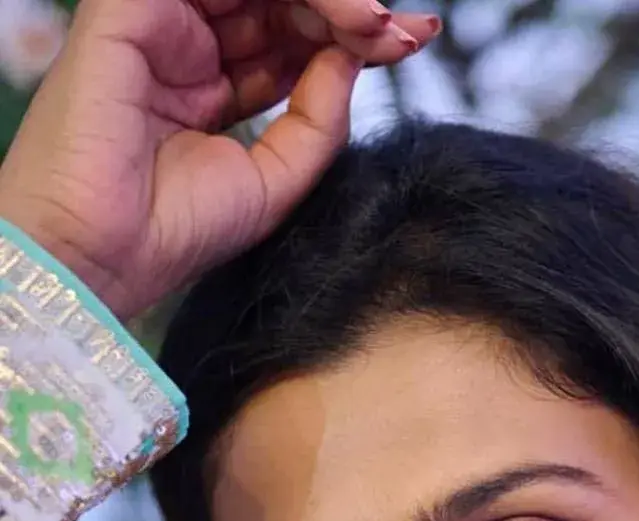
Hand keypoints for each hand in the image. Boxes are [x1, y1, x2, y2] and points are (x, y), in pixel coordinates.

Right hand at [0, 0, 439, 320]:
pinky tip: (332, 13)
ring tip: (374, 24)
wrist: (106, 255)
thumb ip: (320, 119)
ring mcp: (161, 23)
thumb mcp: (277, 179)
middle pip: (280, 2)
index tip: (409, 46)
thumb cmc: (175, 231)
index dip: (351, 36)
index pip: (293, 36)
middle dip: (349, 10)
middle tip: (401, 33)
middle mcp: (187, 45)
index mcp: (213, 84)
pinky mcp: (132, 10)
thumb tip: (356, 56)